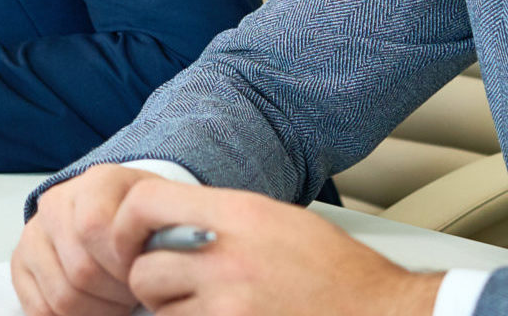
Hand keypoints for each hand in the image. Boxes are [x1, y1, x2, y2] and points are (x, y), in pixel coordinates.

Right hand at [13, 163, 157, 315]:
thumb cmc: (143, 224)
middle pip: (80, 270)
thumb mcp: (162, 218)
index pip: (94, 227)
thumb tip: (152, 271)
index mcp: (97, 182)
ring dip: (96, 311)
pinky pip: (39, 308)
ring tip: (116, 302)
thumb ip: (160, 235)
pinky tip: (92, 308)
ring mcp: (34, 233)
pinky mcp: (20, 262)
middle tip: (132, 295)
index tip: (143, 273)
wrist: (122, 217)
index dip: (123, 263)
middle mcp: (57, 202)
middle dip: (115, 294)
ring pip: (61, 296)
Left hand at [106, 178, 442, 315]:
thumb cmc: (336, 274)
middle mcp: (227, 259)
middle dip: (153, 284)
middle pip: (144, 270)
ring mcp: (228, 306)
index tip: (131, 243)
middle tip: (180, 289)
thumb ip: (220, 219)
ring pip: (160, 313)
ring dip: (174, 314)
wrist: (380, 313)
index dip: (126, 225)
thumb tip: (166, 227)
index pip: (144, 203)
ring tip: (214, 308)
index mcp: (239, 214)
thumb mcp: (278, 222)